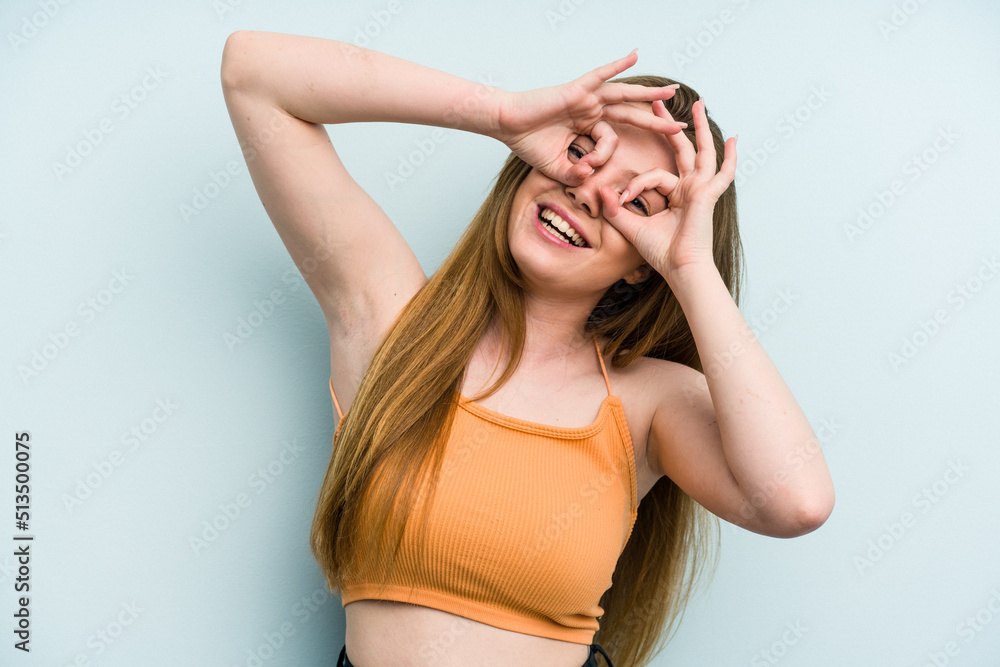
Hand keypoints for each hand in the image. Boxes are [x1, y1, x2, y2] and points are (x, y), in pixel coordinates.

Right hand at [493, 51, 688, 186]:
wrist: (506, 125)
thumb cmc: (527, 142)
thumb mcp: (557, 168)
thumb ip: (576, 174)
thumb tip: (590, 174)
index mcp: (588, 128)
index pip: (611, 142)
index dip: (602, 157)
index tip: (585, 166)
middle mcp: (591, 110)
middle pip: (630, 115)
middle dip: (655, 121)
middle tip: (679, 126)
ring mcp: (586, 99)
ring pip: (624, 95)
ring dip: (648, 94)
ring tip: (672, 92)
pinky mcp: (576, 89)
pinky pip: (600, 75)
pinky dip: (617, 65)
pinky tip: (634, 55)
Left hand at [597, 98, 736, 283]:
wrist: (680, 269)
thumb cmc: (661, 253)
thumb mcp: (632, 227)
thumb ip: (617, 210)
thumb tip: (602, 192)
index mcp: (675, 196)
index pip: (654, 175)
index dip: (635, 184)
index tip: (621, 197)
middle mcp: (690, 189)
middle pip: (681, 150)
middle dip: (669, 126)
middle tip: (659, 104)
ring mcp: (701, 190)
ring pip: (702, 152)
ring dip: (700, 127)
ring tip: (699, 104)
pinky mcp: (708, 194)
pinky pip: (722, 173)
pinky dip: (730, 158)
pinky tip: (735, 140)